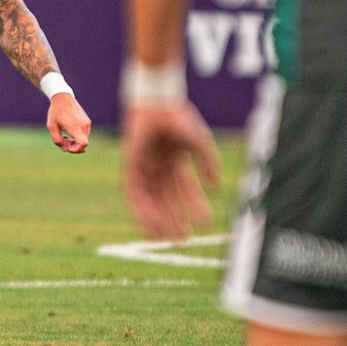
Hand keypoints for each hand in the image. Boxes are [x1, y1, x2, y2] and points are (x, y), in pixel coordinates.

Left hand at [46, 93, 90, 153]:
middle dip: (74, 147)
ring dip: (76, 142)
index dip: (76, 150)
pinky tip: (69, 131)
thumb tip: (65, 149)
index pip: (83, 144)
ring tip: (65, 135)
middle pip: (84, 145)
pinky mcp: (87, 121)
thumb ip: (57, 140)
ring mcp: (87, 123)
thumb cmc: (55, 111)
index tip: (67, 146)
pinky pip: (85, 134)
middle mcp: (83, 125)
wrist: (63, 97)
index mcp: (74, 126)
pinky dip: (79, 136)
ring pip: (85, 140)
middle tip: (64, 140)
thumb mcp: (51, 126)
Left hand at [122, 101, 220, 242]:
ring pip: (151, 200)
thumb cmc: (179, 118)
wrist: (157, 104)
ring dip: (159, 220)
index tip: (205, 223)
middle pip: (167, 200)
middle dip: (175, 220)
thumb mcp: (200, 142)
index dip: (195, 206)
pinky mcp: (130, 167)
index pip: (185, 189)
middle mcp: (158, 167)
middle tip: (184, 241)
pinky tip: (151, 225)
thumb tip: (216, 187)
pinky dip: (142, 210)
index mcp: (174, 161)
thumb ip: (209, 163)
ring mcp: (143, 168)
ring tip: (168, 239)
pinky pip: (135, 194)